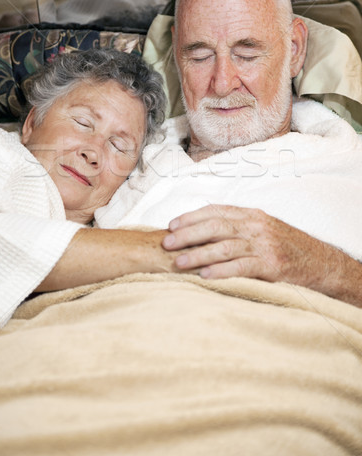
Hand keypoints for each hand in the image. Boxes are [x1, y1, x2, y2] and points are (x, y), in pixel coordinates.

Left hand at [161, 205, 361, 305]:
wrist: (319, 262)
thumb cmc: (284, 246)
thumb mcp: (261, 229)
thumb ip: (236, 227)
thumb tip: (200, 231)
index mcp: (251, 215)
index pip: (215, 211)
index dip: (191, 217)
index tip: (171, 225)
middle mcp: (256, 226)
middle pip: (215, 226)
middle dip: (188, 234)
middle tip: (167, 243)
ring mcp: (264, 245)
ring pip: (224, 247)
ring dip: (198, 254)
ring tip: (178, 262)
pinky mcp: (271, 266)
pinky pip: (241, 267)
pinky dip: (221, 271)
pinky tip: (204, 275)